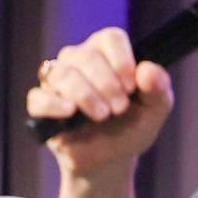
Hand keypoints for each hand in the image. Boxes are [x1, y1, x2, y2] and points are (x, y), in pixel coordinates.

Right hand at [30, 26, 174, 176]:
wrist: (111, 159)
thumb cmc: (131, 127)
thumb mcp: (155, 110)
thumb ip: (159, 88)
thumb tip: (146, 70)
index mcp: (107, 53)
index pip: (109, 38)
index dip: (121, 60)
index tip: (131, 87)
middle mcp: (78, 60)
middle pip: (86, 56)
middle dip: (107, 84)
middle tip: (120, 108)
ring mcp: (57, 81)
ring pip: (62, 73)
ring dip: (85, 95)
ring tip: (102, 116)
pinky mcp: (42, 106)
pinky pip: (38, 97)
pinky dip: (54, 104)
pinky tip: (70, 112)